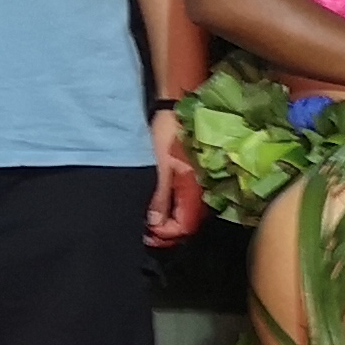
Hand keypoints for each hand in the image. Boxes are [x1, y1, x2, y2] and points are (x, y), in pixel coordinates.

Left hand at [145, 105, 203, 245]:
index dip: (166, 234)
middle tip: (145, 232)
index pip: (184, 226)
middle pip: (186, 226)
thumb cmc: (167, 134)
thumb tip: (155, 223)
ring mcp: (196, 186)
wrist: (175, 110)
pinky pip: (183, 205)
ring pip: (185, 216)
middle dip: (166, 233)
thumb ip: (160, 197)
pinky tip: (156, 209)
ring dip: (167, 223)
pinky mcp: (190, 180)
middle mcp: (199, 192)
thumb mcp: (160, 167)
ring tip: (147, 223)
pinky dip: (170, 212)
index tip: (148, 233)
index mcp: (194, 190)